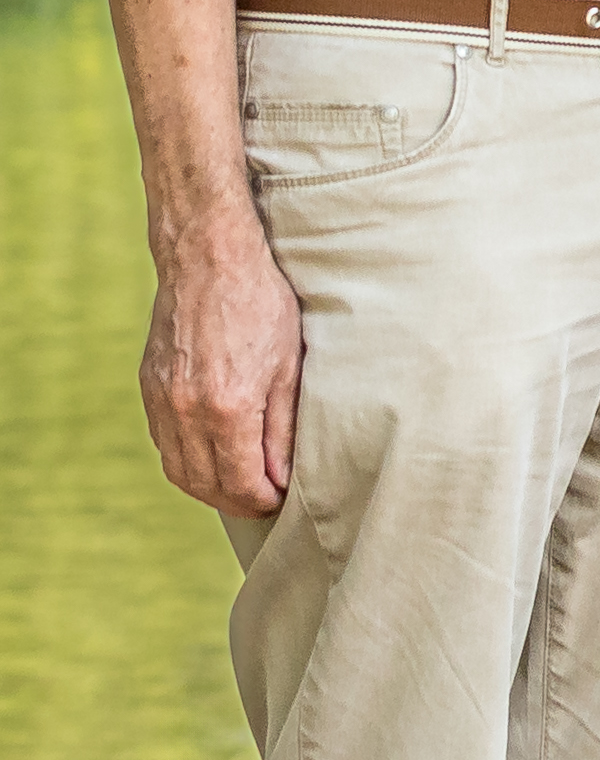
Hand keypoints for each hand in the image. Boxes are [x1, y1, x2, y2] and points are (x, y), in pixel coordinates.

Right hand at [144, 211, 301, 514]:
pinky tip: (214, 456)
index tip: (284, 500)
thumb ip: (283, 427)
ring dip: (209, 487)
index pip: (241, 483)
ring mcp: (162, 401)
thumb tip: (284, 475)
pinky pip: (165, 444)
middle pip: (206, 485)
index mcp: (227, 407)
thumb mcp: (290, 364)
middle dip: (238, 501)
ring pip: (180, 471)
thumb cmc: (261, 303)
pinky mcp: (150, 388)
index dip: (265, 500)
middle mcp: (186, 412)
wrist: (208, 258)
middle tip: (266, 500)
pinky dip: (188, 461)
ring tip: (242, 485)